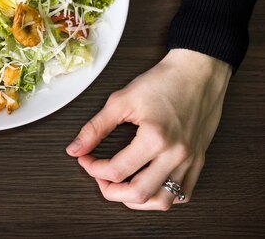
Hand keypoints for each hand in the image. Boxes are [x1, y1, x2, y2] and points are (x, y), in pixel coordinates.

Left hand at [66, 48, 230, 209]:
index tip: (85, 159)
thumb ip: (95, 128)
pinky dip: (163, 196)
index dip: (93, 168)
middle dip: (111, 192)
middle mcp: (176, 155)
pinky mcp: (199, 160)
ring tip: (122, 186)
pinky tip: (148, 183)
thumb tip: (75, 149)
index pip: (116, 171)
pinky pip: (183, 193)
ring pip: (164, 201)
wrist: (197, 72)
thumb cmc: (162, 82)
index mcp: (155, 139)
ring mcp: (190, 161)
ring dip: (138, 200)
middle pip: (139, 194)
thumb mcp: (121, 100)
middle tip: (99, 178)